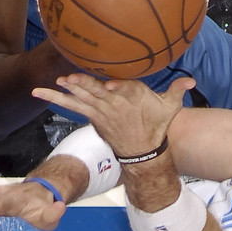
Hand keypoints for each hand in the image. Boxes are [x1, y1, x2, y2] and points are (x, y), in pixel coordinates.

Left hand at [32, 74, 194, 158]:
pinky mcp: (91, 116)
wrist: (142, 151)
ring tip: (52, 85)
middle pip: (97, 93)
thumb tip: (192, 80)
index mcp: (133, 96)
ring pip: (82, 98)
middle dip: (83, 86)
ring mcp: (100, 110)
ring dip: (67, 92)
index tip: (108, 86)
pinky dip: (56, 99)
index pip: (124, 90)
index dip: (116, 87)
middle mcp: (114, 103)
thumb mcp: (170, 107)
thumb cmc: (156, 124)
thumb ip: (178, 90)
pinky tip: (40, 93)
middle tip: (68, 79)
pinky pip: (71, 106)